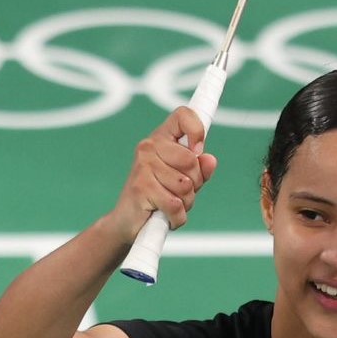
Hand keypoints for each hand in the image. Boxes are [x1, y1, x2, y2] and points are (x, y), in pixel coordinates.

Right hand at [109, 107, 217, 237]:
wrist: (126, 222)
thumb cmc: (158, 197)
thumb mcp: (184, 181)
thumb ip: (199, 169)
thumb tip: (210, 159)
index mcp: (162, 139)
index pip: (183, 116)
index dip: (197, 130)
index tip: (198, 150)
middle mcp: (149, 147)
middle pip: (191, 160)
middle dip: (195, 183)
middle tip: (181, 192)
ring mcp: (143, 166)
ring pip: (186, 186)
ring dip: (185, 203)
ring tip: (170, 203)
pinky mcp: (141, 188)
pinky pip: (175, 205)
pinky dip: (177, 217)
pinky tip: (166, 216)